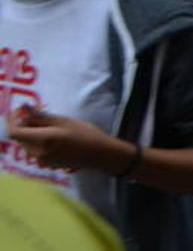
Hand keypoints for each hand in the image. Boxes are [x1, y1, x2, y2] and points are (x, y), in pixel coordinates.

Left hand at [7, 109, 128, 173]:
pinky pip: (35, 150)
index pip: (14, 131)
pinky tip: (55, 136)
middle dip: (25, 125)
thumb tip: (24, 108)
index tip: (22, 110)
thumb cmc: (85, 133)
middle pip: (20, 137)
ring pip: (27, 144)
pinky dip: (38, 141)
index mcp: (40, 140)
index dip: (13, 120)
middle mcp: (37, 153)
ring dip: (32, 132)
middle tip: (40, 114)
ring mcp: (41, 160)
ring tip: (51, 124)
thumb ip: (41, 116)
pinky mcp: (46, 164)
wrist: (99, 154)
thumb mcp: (63, 121)